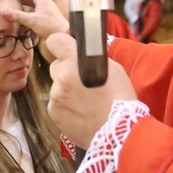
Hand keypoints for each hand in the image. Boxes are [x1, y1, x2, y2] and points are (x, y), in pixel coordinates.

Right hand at [3, 0, 69, 40]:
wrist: (64, 35)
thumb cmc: (50, 26)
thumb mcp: (32, 20)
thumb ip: (17, 16)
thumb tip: (3, 11)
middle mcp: (44, 1)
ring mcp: (46, 8)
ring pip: (32, 2)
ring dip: (23, 1)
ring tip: (13, 1)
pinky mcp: (46, 15)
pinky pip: (34, 8)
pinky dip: (27, 8)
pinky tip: (22, 13)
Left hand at [46, 33, 136, 148]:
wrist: (118, 131)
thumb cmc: (120, 98)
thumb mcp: (112, 69)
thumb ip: (91, 58)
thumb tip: (80, 53)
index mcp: (75, 62)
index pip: (55, 41)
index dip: (61, 45)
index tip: (67, 50)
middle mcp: (61, 76)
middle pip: (56, 65)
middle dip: (66, 70)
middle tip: (83, 82)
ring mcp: (55, 96)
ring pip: (56, 86)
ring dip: (66, 90)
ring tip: (85, 102)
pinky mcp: (53, 112)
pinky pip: (56, 103)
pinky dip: (65, 106)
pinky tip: (80, 113)